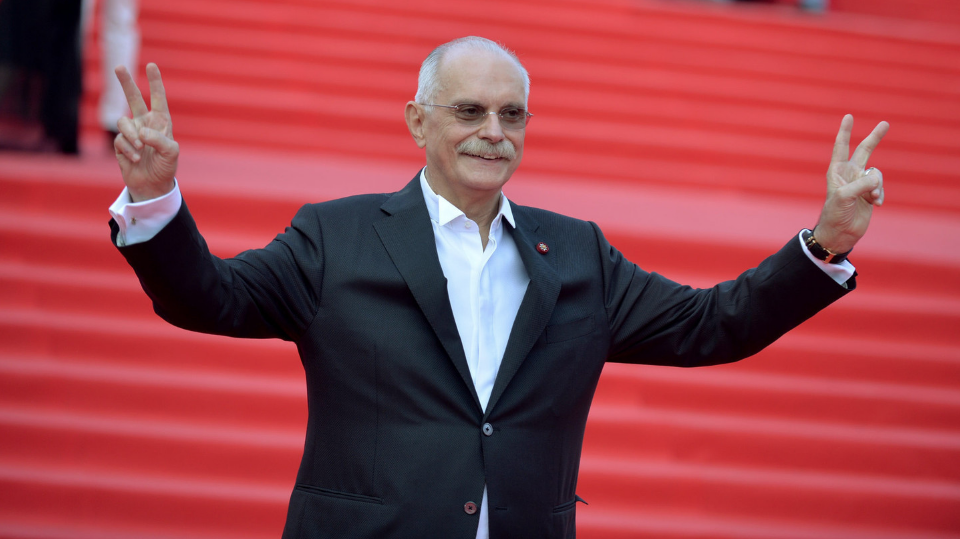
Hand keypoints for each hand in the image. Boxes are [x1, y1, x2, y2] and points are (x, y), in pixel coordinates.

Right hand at [113, 63, 178, 201]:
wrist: (152, 185)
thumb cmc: (166, 167)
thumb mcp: (171, 153)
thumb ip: (159, 140)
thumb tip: (141, 132)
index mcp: (161, 122)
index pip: (159, 98)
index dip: (155, 82)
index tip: (152, 65)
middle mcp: (145, 123)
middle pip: (133, 98)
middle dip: (126, 83)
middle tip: (118, 66)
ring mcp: (132, 132)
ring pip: (123, 122)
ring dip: (131, 136)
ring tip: (141, 151)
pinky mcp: (120, 143)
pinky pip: (120, 139)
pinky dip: (129, 149)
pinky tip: (136, 159)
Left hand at [814, 114, 888, 253]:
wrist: (840, 233)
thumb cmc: (835, 214)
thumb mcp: (845, 197)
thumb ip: (861, 184)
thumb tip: (876, 178)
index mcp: (837, 171)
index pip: (841, 146)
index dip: (845, 131)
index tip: (849, 116)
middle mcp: (849, 174)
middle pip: (864, 151)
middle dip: (874, 138)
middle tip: (885, 123)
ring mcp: (860, 183)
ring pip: (877, 174)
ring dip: (877, 186)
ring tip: (871, 197)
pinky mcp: (869, 194)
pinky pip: (880, 187)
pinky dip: (880, 194)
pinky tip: (875, 204)